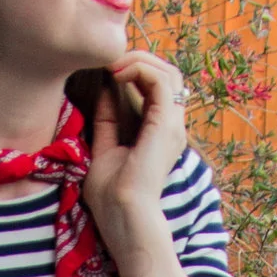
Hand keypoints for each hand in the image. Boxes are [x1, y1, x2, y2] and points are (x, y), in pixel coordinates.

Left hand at [82, 49, 187, 265]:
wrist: (124, 216)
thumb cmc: (114, 198)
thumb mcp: (104, 149)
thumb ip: (107, 121)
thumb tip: (103, 90)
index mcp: (160, 133)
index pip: (156, 88)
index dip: (133, 70)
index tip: (105, 71)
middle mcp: (172, 127)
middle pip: (165, 73)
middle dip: (137, 59)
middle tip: (108, 62)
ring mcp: (173, 124)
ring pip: (166, 71)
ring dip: (138, 60)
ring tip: (112, 65)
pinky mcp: (167, 123)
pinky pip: (160, 79)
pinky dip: (138, 68)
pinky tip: (116, 74)